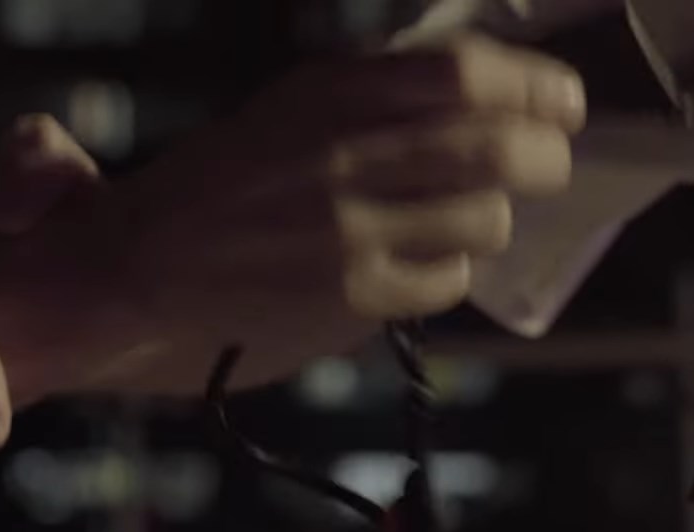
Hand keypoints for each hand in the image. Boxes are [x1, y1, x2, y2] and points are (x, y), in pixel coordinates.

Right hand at [0, 33, 584, 397]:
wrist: (130, 269)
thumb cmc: (215, 189)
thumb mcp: (287, 110)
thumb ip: (375, 95)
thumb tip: (485, 88)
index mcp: (328, 92)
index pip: (465, 73)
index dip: (533, 86)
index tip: (563, 101)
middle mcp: (343, 153)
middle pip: (497, 146)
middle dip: (545, 157)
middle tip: (548, 164)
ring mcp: (349, 229)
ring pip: (484, 218)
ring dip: (489, 220)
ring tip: (460, 222)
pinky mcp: (350, 296)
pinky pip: (447, 280)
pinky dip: (447, 272)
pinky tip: (415, 267)